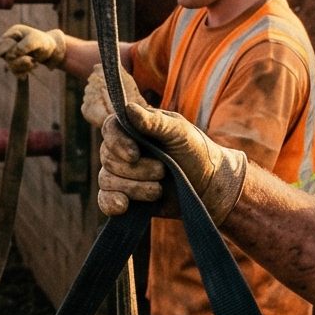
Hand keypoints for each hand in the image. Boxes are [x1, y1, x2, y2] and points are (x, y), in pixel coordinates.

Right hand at [1, 23, 66, 73]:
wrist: (52, 49)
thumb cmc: (43, 41)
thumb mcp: (36, 40)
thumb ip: (24, 46)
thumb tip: (10, 56)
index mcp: (12, 34)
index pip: (1, 44)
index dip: (7, 51)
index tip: (15, 55)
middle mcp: (10, 45)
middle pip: (6, 57)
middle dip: (20, 60)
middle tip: (31, 60)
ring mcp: (12, 55)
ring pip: (11, 66)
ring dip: (25, 66)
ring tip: (35, 62)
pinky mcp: (16, 65)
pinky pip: (16, 72)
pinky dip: (25, 71)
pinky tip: (33, 65)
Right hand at [81, 65, 247, 220]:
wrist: (209, 186)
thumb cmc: (196, 152)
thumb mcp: (180, 132)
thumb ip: (155, 122)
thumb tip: (127, 109)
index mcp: (134, 128)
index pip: (110, 128)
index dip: (117, 142)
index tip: (135, 154)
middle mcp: (123, 150)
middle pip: (108, 158)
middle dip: (135, 170)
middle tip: (162, 171)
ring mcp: (122, 174)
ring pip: (107, 180)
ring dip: (134, 187)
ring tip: (158, 190)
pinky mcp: (125, 196)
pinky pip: (104, 200)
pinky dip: (110, 203)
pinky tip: (122, 206)